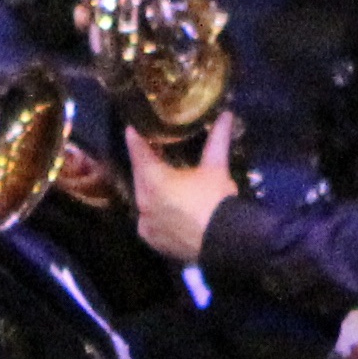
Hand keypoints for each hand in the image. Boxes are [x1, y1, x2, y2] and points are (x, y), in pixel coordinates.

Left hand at [127, 110, 238, 265]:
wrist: (225, 243)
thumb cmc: (216, 201)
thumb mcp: (216, 167)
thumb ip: (217, 139)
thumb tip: (225, 115)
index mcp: (152, 181)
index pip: (138, 153)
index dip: (135, 138)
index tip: (132, 127)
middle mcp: (142, 202)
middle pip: (140, 176)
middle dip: (145, 163)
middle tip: (152, 150)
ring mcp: (146, 224)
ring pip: (144, 198)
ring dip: (151, 187)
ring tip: (162, 177)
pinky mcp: (153, 240)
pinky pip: (149, 219)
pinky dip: (155, 209)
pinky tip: (167, 204)